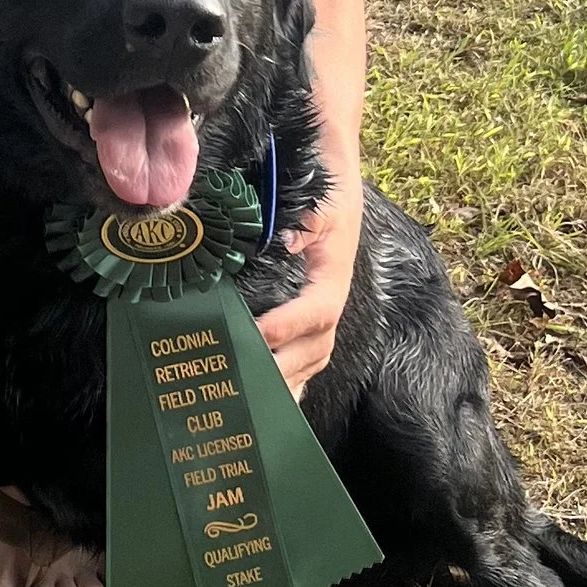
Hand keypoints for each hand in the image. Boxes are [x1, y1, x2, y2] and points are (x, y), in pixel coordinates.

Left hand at [255, 176, 361, 395]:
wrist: (337, 185)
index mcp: (334, 276)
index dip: (291, 324)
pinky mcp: (313, 318)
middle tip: (248, 380)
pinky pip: (308, 356)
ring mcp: (324, 313)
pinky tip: (272, 401)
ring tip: (255, 397)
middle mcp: (332, 300)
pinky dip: (293, 380)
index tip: (259, 333)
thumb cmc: (326, 194)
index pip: (319, 309)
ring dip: (288, 379)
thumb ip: (306, 222)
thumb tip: (287, 243)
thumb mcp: (319, 201)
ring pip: (313, 357)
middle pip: (317, 345)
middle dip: (284, 366)